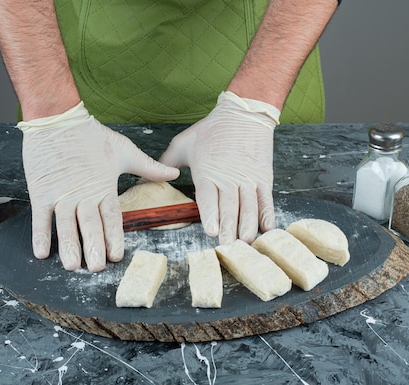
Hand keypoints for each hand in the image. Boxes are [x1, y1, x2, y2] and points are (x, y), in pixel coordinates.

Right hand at [18, 103, 178, 271]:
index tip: (116, 255)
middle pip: (89, 225)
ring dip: (69, 246)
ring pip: (65, 225)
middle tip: (96, 267)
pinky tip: (42, 252)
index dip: (114, 237)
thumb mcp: (124, 151)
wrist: (58, 118)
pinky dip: (40, 235)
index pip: (111, 217)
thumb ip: (149, 168)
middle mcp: (83, 194)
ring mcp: (61, 194)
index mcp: (104, 187)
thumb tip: (174, 174)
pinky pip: (40, 217)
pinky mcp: (42, 190)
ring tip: (72, 265)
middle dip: (93, 247)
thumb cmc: (91, 135)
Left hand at [159, 91, 279, 243]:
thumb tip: (141, 179)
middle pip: (230, 208)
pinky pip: (266, 200)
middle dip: (230, 229)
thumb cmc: (211, 129)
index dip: (211, 215)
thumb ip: (164, 165)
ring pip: (249, 207)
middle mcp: (229, 178)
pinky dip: (267, 215)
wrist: (244, 113)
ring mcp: (248, 179)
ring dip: (248, 226)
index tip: (212, 231)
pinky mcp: (263, 178)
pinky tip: (266, 228)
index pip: (209, 199)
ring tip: (246, 242)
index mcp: (207, 172)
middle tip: (229, 246)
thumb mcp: (182, 144)